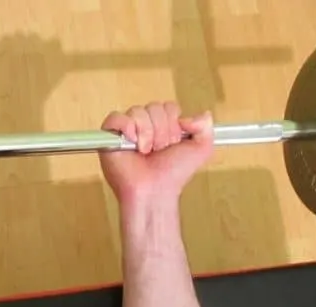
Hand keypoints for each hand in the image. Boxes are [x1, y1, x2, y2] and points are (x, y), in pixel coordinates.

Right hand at [99, 102, 213, 201]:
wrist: (155, 191)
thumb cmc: (172, 175)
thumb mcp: (201, 150)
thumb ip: (206, 127)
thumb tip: (201, 114)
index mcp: (162, 127)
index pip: (168, 107)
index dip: (174, 123)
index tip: (173, 143)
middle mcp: (144, 127)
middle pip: (154, 107)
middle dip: (162, 130)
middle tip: (159, 150)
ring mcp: (126, 131)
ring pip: (138, 111)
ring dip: (147, 133)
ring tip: (146, 151)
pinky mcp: (109, 137)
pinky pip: (116, 118)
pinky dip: (126, 127)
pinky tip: (132, 143)